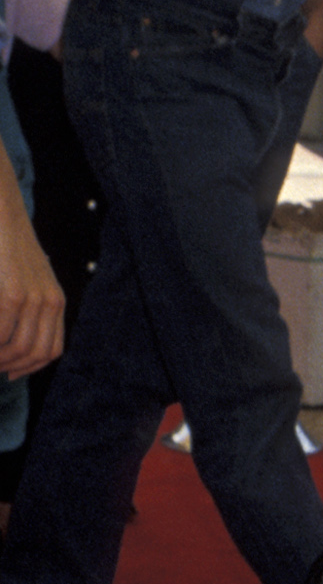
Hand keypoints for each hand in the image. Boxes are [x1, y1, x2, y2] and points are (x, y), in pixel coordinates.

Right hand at [0, 211, 62, 376]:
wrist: (1, 210)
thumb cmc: (5, 243)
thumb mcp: (26, 275)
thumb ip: (25, 304)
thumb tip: (12, 335)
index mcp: (55, 299)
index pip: (52, 350)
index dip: (31, 367)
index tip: (10, 373)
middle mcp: (50, 302)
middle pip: (36, 354)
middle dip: (11, 367)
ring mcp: (32, 299)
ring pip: (18, 348)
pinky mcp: (12, 294)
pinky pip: (1, 333)